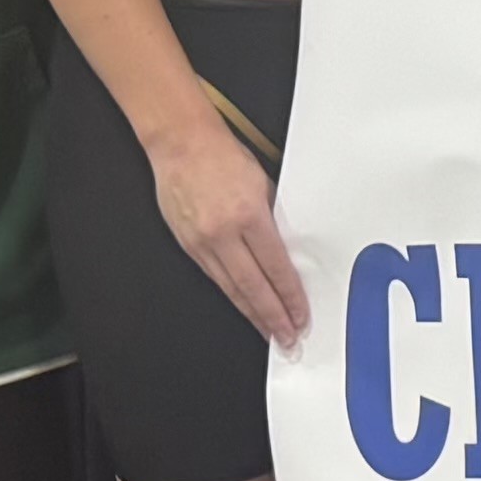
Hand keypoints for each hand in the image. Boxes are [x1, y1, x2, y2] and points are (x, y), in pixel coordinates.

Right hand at [151, 120, 308, 350]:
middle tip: (287, 337)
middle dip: (273, 317)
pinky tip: (242, 306)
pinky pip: (214, 278)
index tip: (300, 314)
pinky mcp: (187, 244)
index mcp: (249, 216)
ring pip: (232, 288)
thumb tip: (286, 250)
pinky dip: (232, 296)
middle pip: (254, 287)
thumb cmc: (222, 155)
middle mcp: (223, 233)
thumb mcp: (264, 184)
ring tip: (268, 331)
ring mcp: (202, 241)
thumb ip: (274, 219)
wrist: (180, 143)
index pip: (276, 268)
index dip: (290, 297)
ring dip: (252, 313)